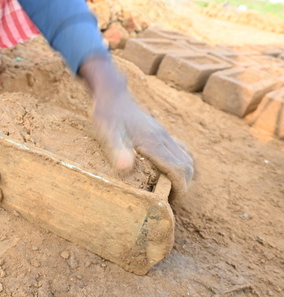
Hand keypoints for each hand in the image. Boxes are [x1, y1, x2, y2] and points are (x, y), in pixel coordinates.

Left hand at [79, 56, 193, 196]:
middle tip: (170, 199)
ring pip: (186, 157)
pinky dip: (178, 165)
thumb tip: (125, 168)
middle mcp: (164, 138)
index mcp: (155, 142)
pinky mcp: (159, 132)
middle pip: (188, 165)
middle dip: (184, 185)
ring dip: (183, 175)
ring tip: (168, 189)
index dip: (180, 189)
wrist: (111, 94)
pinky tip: (164, 172)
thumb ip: (117, 150)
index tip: (171, 202)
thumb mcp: (107, 134)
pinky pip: (178, 151)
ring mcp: (163, 134)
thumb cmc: (107, 115)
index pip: (180, 169)